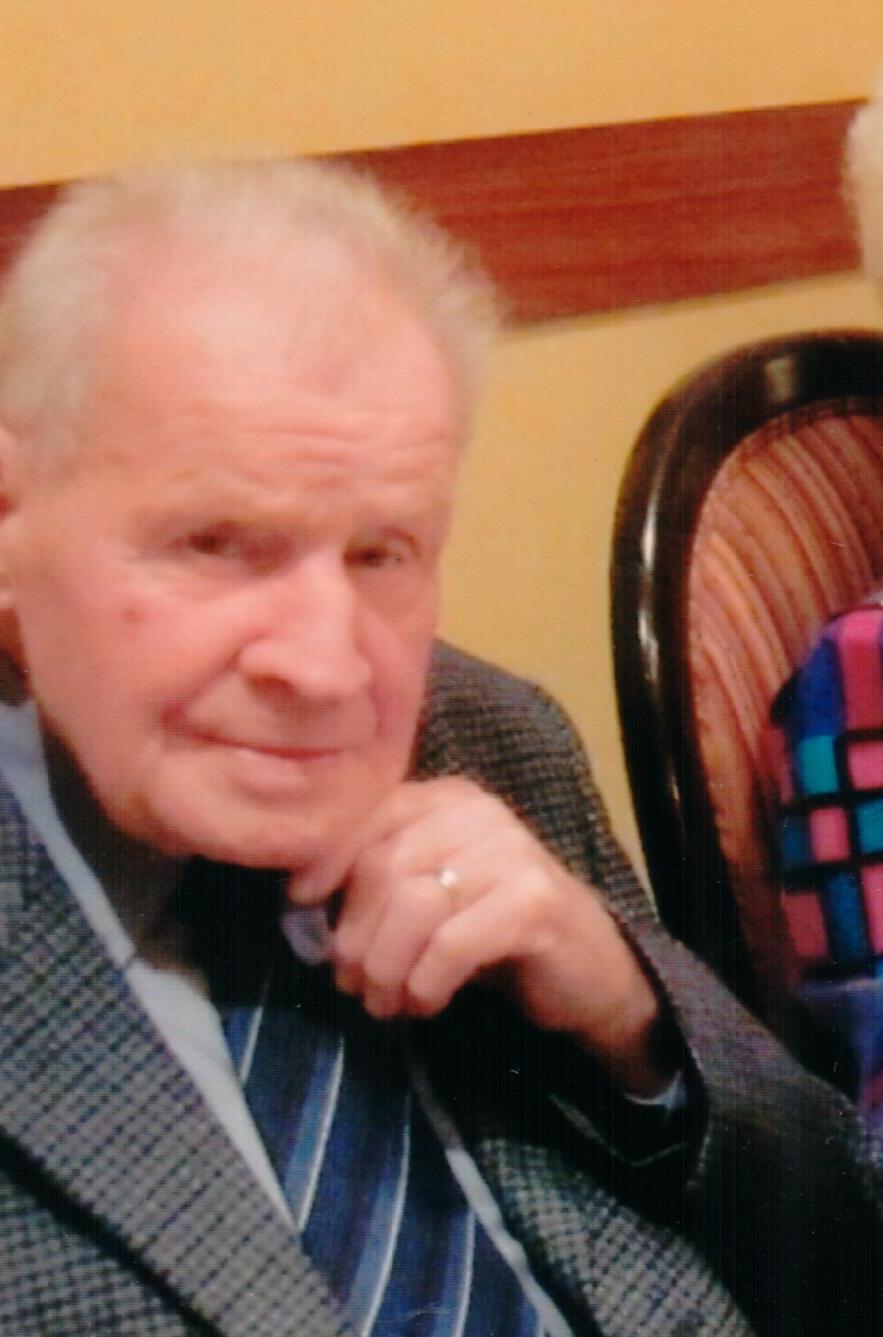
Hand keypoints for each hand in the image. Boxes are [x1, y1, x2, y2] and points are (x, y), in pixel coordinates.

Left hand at [290, 777, 669, 1095]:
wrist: (588, 969)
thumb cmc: (491, 930)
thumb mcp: (431, 892)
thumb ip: (379, 880)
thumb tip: (300, 903)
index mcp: (447, 799)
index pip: (369, 815)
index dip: (326, 861)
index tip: (301, 906)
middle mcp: (479, 812)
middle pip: (384, 866)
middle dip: (355, 935)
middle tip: (349, 983)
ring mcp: (512, 853)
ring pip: (413, 906)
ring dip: (385, 967)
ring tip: (383, 1001)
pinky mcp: (535, 902)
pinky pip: (452, 944)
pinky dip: (425, 982)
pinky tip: (425, 1003)